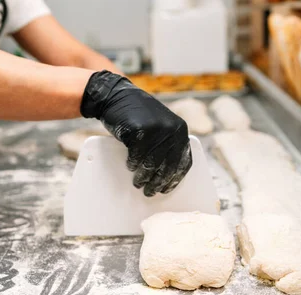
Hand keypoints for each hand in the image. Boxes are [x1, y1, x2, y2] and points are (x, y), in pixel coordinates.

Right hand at [81, 71, 191, 196]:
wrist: (118, 96)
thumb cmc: (139, 115)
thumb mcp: (161, 126)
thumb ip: (168, 143)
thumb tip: (168, 174)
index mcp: (180, 130)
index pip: (182, 161)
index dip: (174, 179)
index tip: (166, 188)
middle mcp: (172, 129)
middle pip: (167, 166)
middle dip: (158, 182)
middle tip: (150, 191)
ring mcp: (156, 130)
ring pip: (151, 164)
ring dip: (144, 177)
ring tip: (138, 183)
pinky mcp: (139, 131)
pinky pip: (136, 156)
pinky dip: (132, 164)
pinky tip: (130, 166)